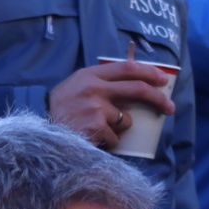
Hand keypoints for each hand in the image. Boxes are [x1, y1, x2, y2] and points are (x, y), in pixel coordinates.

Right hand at [49, 61, 175, 149]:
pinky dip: (110, 141)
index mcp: (89, 75)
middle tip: (170, 108)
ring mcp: (95, 108)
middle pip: (137, 89)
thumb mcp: (77, 87)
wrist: (38, 132)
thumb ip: (102, 83)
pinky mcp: (96, 128)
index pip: (128, 68)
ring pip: (126, 119)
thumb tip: (140, 84)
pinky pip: (116, 137)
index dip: (150, 72)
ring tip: (97, 129)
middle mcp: (93, 88)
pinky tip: (92, 139)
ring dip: (120, 128)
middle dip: (159, 99)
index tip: (164, 79)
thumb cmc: (63, 110)